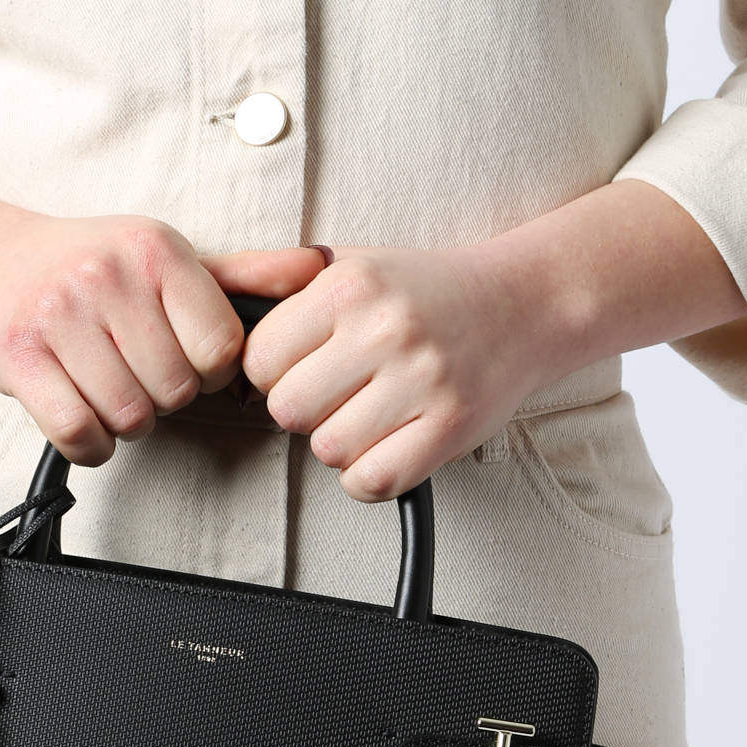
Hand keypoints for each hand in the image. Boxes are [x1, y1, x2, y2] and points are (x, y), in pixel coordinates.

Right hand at [0, 206, 327, 464]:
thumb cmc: (86, 266)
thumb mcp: (164, 257)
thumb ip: (242, 275)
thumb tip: (315, 270)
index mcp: (156, 249)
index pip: (222, 347)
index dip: (209, 369)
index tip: (181, 356)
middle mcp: (108, 275)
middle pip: (177, 391)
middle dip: (163, 396)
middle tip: (135, 372)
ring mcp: (60, 316)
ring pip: (132, 417)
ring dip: (125, 422)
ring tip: (106, 387)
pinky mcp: (20, 358)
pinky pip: (80, 434)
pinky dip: (90, 444)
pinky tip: (84, 417)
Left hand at [237, 243, 546, 501]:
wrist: (525, 302)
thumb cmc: (429, 292)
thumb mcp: (354, 265)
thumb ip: (287, 291)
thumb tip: (221, 324)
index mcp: (350, 286)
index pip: (259, 358)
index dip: (271, 373)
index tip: (301, 369)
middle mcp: (385, 329)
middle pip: (288, 409)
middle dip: (303, 411)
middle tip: (336, 396)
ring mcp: (422, 380)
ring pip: (328, 449)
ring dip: (340, 443)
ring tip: (371, 414)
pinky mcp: (451, 425)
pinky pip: (372, 480)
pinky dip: (369, 475)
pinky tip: (386, 446)